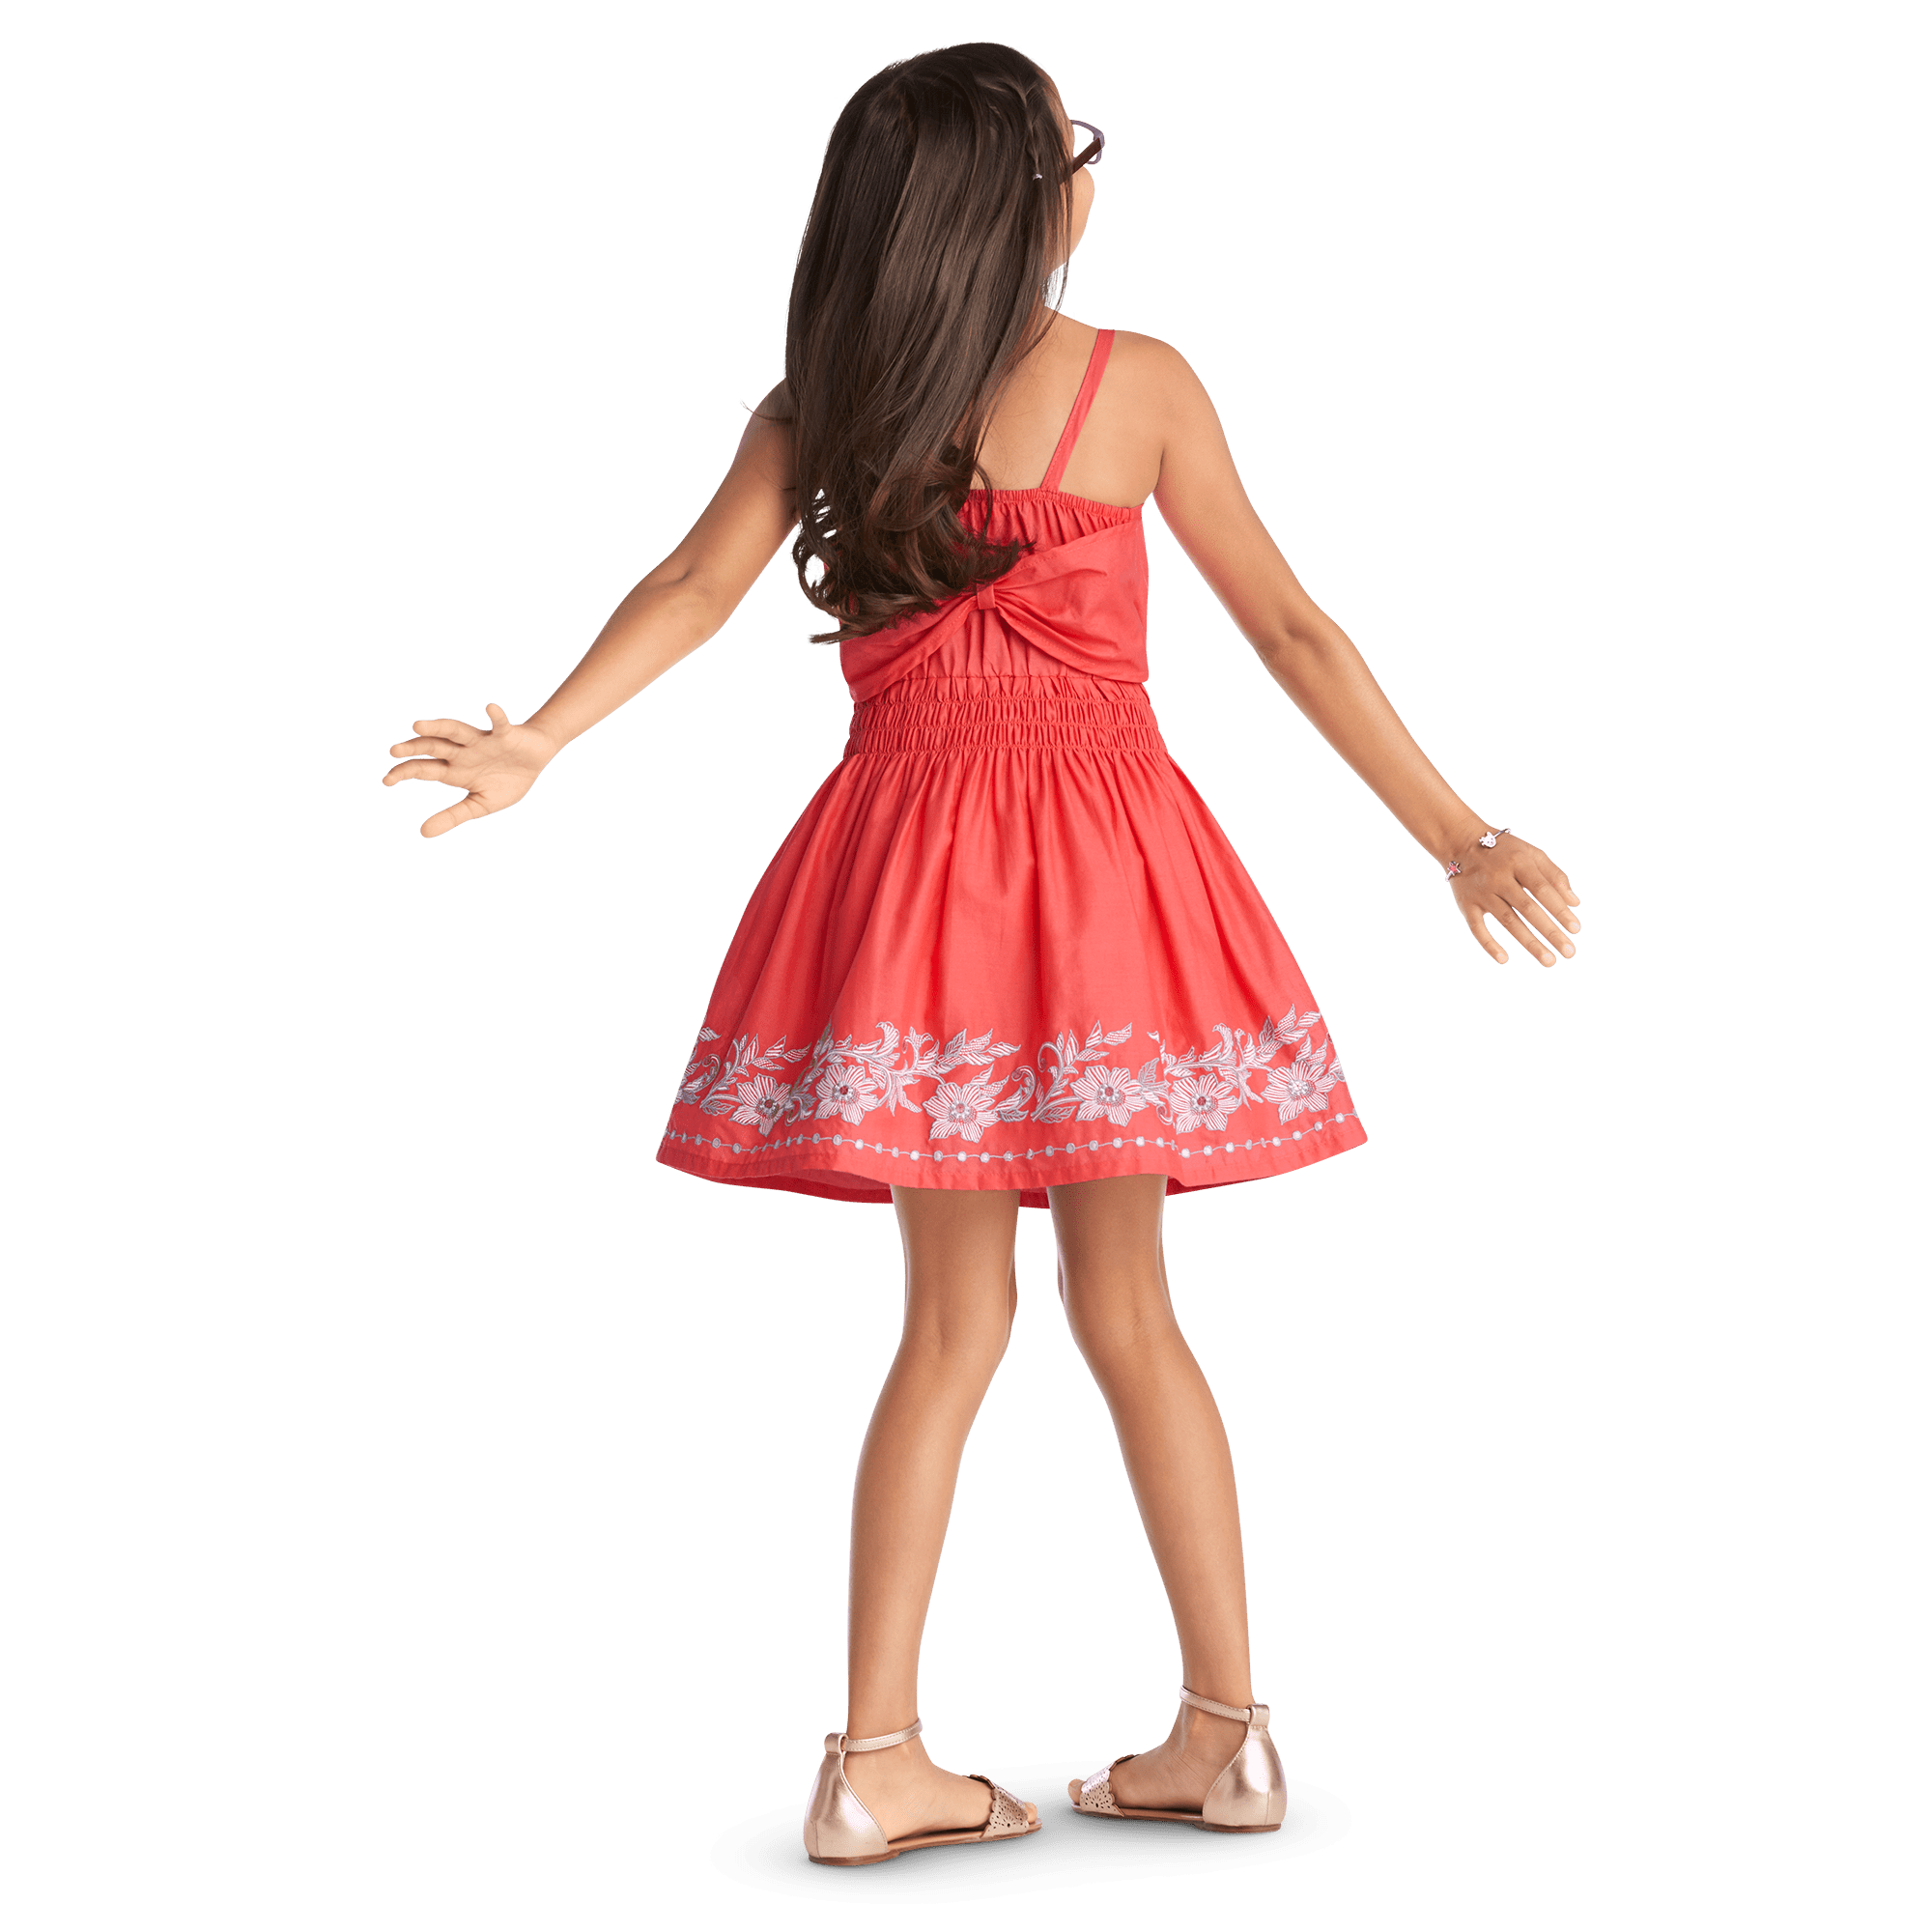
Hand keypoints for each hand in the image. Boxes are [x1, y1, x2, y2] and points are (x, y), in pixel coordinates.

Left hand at [379, 703, 559, 839]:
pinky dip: (496, 717)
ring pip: (455, 731)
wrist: (535, 760)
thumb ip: (453, 816)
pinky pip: (499, 724)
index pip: (424, 769)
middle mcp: (463, 753)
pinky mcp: (505, 734)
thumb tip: (423, 833)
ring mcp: (482, 742)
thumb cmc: (506, 781)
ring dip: (437, 727)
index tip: (387, 780)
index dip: (405, 772)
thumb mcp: (480, 804)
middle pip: (433, 747)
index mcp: (455, 771)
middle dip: (414, 747)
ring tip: (417, 725)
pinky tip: (489, 707)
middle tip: (394, 750)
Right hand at [1448, 829, 1579, 965]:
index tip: (1575, 929)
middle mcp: (1499, 878)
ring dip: (1529, 942)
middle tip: (1568, 952)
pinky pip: (1477, 927)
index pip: (1543, 890)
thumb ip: (1554, 876)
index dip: (1559, 910)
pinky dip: (1489, 944)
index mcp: (1519, 862)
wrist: (1461, 842)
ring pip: (1507, 921)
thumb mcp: (1531, 853)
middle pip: (1528, 909)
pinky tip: (1504, 959)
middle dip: (1549, 932)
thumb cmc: (1504, 851)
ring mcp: (1482, 893)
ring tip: (1548, 961)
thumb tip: (1575, 903)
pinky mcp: (1466, 904)